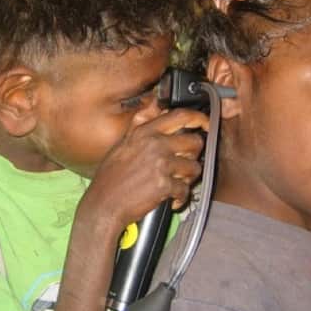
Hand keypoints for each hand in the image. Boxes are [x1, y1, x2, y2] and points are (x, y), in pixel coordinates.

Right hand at [79, 108, 207, 234]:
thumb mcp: (122, 144)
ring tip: (175, 183)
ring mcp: (161, 164)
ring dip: (188, 178)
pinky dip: (180, 197)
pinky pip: (185, 189)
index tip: (206, 124)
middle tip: (184, 163)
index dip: (199, 118)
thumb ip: (140, 124)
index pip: (180, 116)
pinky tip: (171, 199)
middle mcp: (154, 144)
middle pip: (195, 142)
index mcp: (144, 132)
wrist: (104, 205)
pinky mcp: (165, 185)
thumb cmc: (110, 178)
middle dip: (194, 154)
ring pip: (194, 167)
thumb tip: (153, 105)